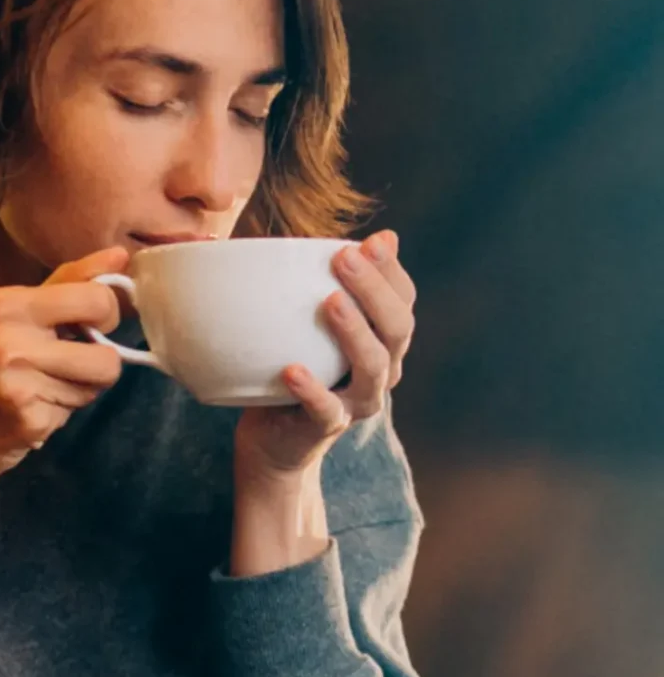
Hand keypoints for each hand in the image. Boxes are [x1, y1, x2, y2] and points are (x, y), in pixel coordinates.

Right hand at [0, 246, 127, 484]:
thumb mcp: (7, 314)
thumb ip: (66, 284)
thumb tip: (121, 255)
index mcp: (6, 303)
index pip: (94, 298)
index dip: (107, 314)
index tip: (93, 323)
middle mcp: (10, 341)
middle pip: (106, 354)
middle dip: (102, 360)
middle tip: (76, 360)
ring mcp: (18, 384)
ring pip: (96, 385)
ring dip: (80, 388)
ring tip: (45, 387)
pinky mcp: (28, 420)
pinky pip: (75, 410)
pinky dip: (60, 412)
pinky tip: (31, 409)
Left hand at [235, 230, 415, 477]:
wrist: (274, 440)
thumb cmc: (294, 367)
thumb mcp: (309, 324)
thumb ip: (327, 284)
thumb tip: (352, 237)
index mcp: (382, 341)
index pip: (403, 301)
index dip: (392, 271)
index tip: (371, 241)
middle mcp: (381, 371)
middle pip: (396, 329)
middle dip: (374, 290)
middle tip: (345, 258)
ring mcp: (357, 402)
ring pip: (372, 368)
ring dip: (354, 331)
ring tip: (330, 302)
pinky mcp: (326, 427)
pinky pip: (326, 410)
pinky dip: (312, 389)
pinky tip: (292, 369)